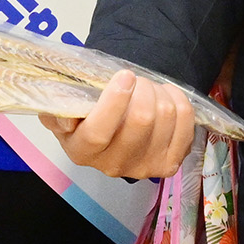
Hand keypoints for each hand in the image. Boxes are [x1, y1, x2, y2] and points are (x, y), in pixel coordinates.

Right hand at [45, 68, 197, 179]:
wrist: (114, 127)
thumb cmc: (87, 113)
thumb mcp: (62, 106)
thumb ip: (57, 107)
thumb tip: (69, 121)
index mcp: (81, 151)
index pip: (98, 132)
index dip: (114, 101)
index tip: (125, 75)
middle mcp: (112, 165)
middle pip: (141, 120)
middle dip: (143, 87)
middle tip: (136, 79)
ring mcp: (144, 168)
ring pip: (166, 116)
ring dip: (159, 91)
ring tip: (148, 88)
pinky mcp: (169, 164)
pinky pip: (186, 122)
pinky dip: (179, 100)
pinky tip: (165, 96)